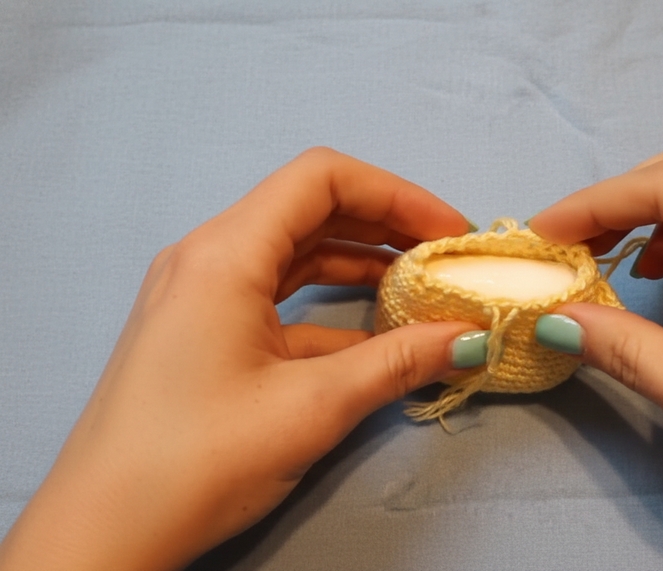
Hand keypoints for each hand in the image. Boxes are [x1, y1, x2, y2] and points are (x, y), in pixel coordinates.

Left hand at [0, 148, 476, 570]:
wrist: (107, 532)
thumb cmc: (201, 458)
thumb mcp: (313, 407)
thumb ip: (399, 362)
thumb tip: (471, 337)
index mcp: (225, 253)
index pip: (321, 179)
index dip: (396, 194)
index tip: (448, 233)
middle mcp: (208, 258)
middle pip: (310, 210)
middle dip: (384, 226)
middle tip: (444, 260)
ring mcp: (201, 296)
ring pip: (294, 254)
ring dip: (360, 264)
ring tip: (419, 289)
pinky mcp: (203, 332)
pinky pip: (277, 298)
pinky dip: (330, 307)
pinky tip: (375, 336)